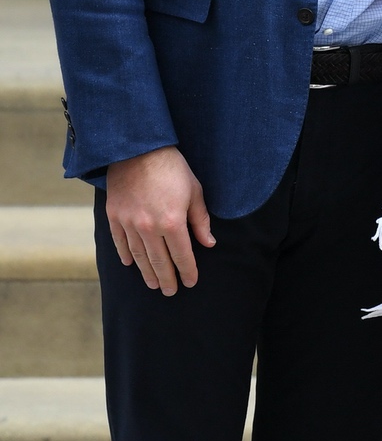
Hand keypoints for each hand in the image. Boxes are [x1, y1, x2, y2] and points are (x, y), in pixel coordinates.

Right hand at [105, 146, 215, 295]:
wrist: (138, 148)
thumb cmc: (172, 168)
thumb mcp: (194, 190)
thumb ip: (200, 220)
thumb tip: (208, 243)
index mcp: (172, 222)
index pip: (182, 255)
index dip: (187, 271)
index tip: (190, 282)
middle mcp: (149, 228)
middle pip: (159, 261)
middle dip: (167, 279)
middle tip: (170, 291)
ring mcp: (129, 223)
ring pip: (139, 256)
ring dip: (147, 272)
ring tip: (153, 284)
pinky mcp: (114, 216)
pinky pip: (120, 242)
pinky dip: (126, 255)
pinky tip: (130, 264)